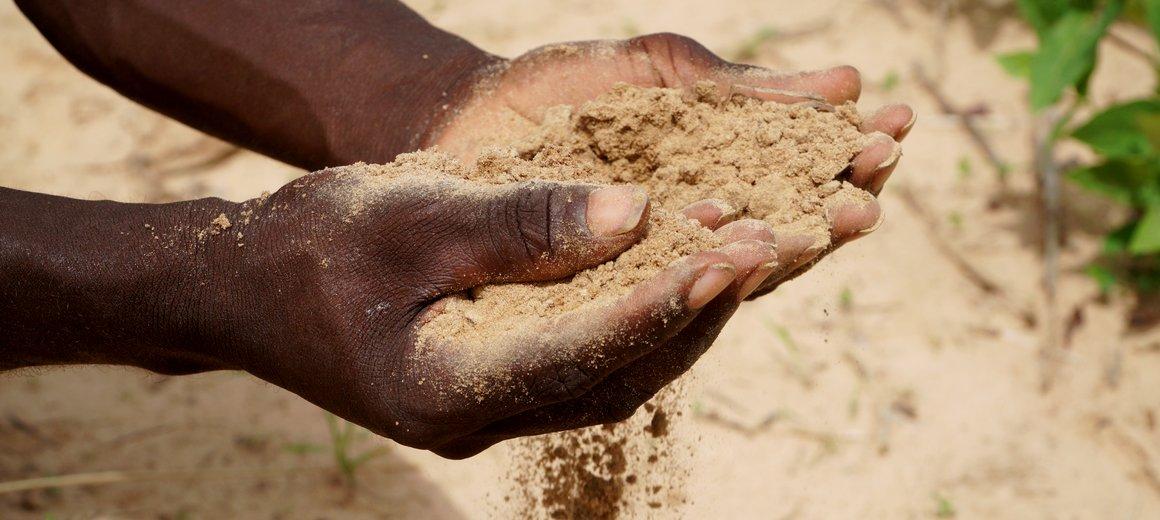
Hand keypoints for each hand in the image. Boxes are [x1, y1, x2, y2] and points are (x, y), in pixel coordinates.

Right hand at [223, 165, 799, 457]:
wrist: (254, 287)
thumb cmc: (315, 246)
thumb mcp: (409, 215)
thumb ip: (518, 223)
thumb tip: (633, 215)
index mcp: (442, 389)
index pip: (572, 356)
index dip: (653, 308)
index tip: (727, 258)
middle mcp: (477, 418)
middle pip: (612, 378)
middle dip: (691, 313)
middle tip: (764, 247)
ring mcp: (490, 410)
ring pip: (611, 377)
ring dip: (679, 318)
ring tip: (744, 254)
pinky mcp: (499, 383)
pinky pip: (589, 360)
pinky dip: (639, 316)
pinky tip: (681, 270)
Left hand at [431, 33, 914, 297]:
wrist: (465, 122)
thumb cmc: (563, 90)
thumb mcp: (661, 74)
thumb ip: (741, 88)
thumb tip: (850, 85)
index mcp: (724, 176)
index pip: (807, 173)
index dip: (853, 154)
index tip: (898, 128)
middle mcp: (701, 233)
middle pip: (788, 232)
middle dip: (834, 212)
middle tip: (875, 197)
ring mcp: (657, 270)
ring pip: (734, 272)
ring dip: (785, 255)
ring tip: (827, 229)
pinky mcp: (610, 300)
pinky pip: (660, 293)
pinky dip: (699, 276)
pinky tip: (733, 258)